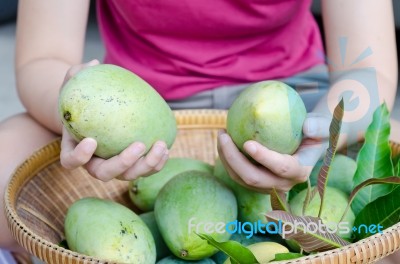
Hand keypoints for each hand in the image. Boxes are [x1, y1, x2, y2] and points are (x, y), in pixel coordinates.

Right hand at [59, 60, 168, 180]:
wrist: (96, 111)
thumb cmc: (83, 97)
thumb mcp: (75, 84)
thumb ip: (77, 74)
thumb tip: (94, 63)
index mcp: (75, 148)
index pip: (70, 161)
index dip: (79, 157)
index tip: (92, 141)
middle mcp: (94, 162)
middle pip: (104, 173)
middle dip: (123, 163)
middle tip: (139, 145)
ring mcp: (114, 166)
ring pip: (128, 175)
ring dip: (146, 165)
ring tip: (161, 146)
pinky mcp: (132, 164)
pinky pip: (145, 170)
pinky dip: (156, 164)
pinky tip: (165, 148)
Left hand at [217, 114, 330, 192]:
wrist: (308, 144)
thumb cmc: (315, 131)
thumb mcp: (323, 125)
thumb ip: (318, 126)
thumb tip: (307, 126)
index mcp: (300, 171)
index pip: (282, 167)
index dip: (264, 158)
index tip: (247, 143)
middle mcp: (284, 184)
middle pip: (253, 178)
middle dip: (233, 159)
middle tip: (223, 135)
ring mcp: (268, 186)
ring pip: (241, 178)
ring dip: (226, 159)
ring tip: (221, 135)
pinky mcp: (256, 183)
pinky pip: (237, 175)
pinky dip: (227, 160)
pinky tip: (223, 141)